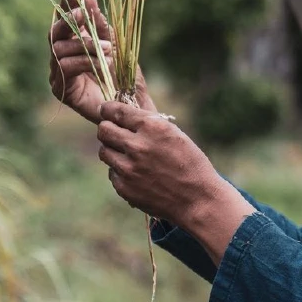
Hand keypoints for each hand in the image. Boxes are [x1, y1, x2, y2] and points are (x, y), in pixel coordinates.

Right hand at [49, 0, 155, 123]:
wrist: (132, 106)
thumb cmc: (124, 76)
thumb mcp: (114, 43)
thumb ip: (100, 23)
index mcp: (73, 42)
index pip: (63, 18)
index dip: (67, 4)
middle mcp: (61, 56)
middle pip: (54, 31)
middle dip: (69, 19)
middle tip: (84, 13)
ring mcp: (58, 73)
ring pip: (59, 49)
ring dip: (85, 45)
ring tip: (109, 49)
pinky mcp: (61, 89)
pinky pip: (65, 67)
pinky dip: (84, 61)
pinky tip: (100, 63)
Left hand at [96, 101, 253, 261]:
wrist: (197, 200)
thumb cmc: (191, 164)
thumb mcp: (175, 134)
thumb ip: (150, 119)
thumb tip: (131, 102)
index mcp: (152, 127)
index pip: (116, 111)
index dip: (109, 110)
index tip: (107, 111)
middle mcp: (137, 145)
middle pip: (103, 130)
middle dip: (109, 129)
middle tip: (116, 133)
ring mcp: (128, 168)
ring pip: (104, 151)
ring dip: (114, 150)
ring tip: (129, 155)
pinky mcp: (124, 187)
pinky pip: (112, 172)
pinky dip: (121, 171)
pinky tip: (137, 174)